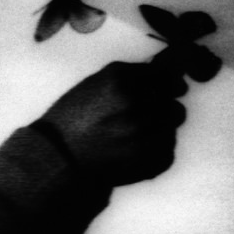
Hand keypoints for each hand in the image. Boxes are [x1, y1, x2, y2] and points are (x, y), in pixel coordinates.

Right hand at [32, 61, 185, 186]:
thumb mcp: (97, 82)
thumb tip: (167, 72)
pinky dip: (155, 153)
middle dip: (163, 111)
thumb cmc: (74, 117)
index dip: (170, 84)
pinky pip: (167, 152)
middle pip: (175, 107)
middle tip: (142, 120)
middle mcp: (136, 106)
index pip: (168, 78)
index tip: (169, 90)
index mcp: (123, 82)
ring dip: (159, 132)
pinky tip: (132, 152)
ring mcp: (145, 135)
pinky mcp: (148, 161)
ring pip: (171, 130)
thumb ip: (132, 74)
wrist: (59, 155)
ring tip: (134, 137)